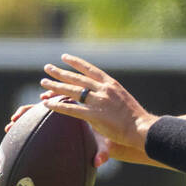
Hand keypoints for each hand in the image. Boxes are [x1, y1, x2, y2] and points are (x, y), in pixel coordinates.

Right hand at [5, 100, 112, 167]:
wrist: (109, 134)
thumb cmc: (107, 139)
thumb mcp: (106, 146)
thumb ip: (103, 153)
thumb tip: (98, 163)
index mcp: (79, 111)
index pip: (61, 105)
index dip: (49, 103)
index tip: (36, 107)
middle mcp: (65, 109)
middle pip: (42, 106)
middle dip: (28, 111)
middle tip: (14, 119)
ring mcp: (60, 113)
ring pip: (39, 110)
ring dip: (24, 114)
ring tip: (10, 125)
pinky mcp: (58, 117)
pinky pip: (40, 116)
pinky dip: (29, 118)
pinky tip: (18, 125)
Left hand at [37, 54, 155, 154]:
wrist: (142, 128)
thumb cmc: (135, 119)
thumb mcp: (123, 101)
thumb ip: (110, 98)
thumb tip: (102, 99)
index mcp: (111, 84)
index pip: (90, 70)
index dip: (76, 63)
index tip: (64, 57)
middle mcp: (104, 89)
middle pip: (77, 78)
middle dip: (60, 72)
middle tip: (47, 67)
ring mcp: (99, 101)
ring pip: (72, 91)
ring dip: (55, 86)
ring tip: (43, 83)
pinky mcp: (94, 115)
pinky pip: (72, 109)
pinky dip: (58, 106)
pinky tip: (47, 104)